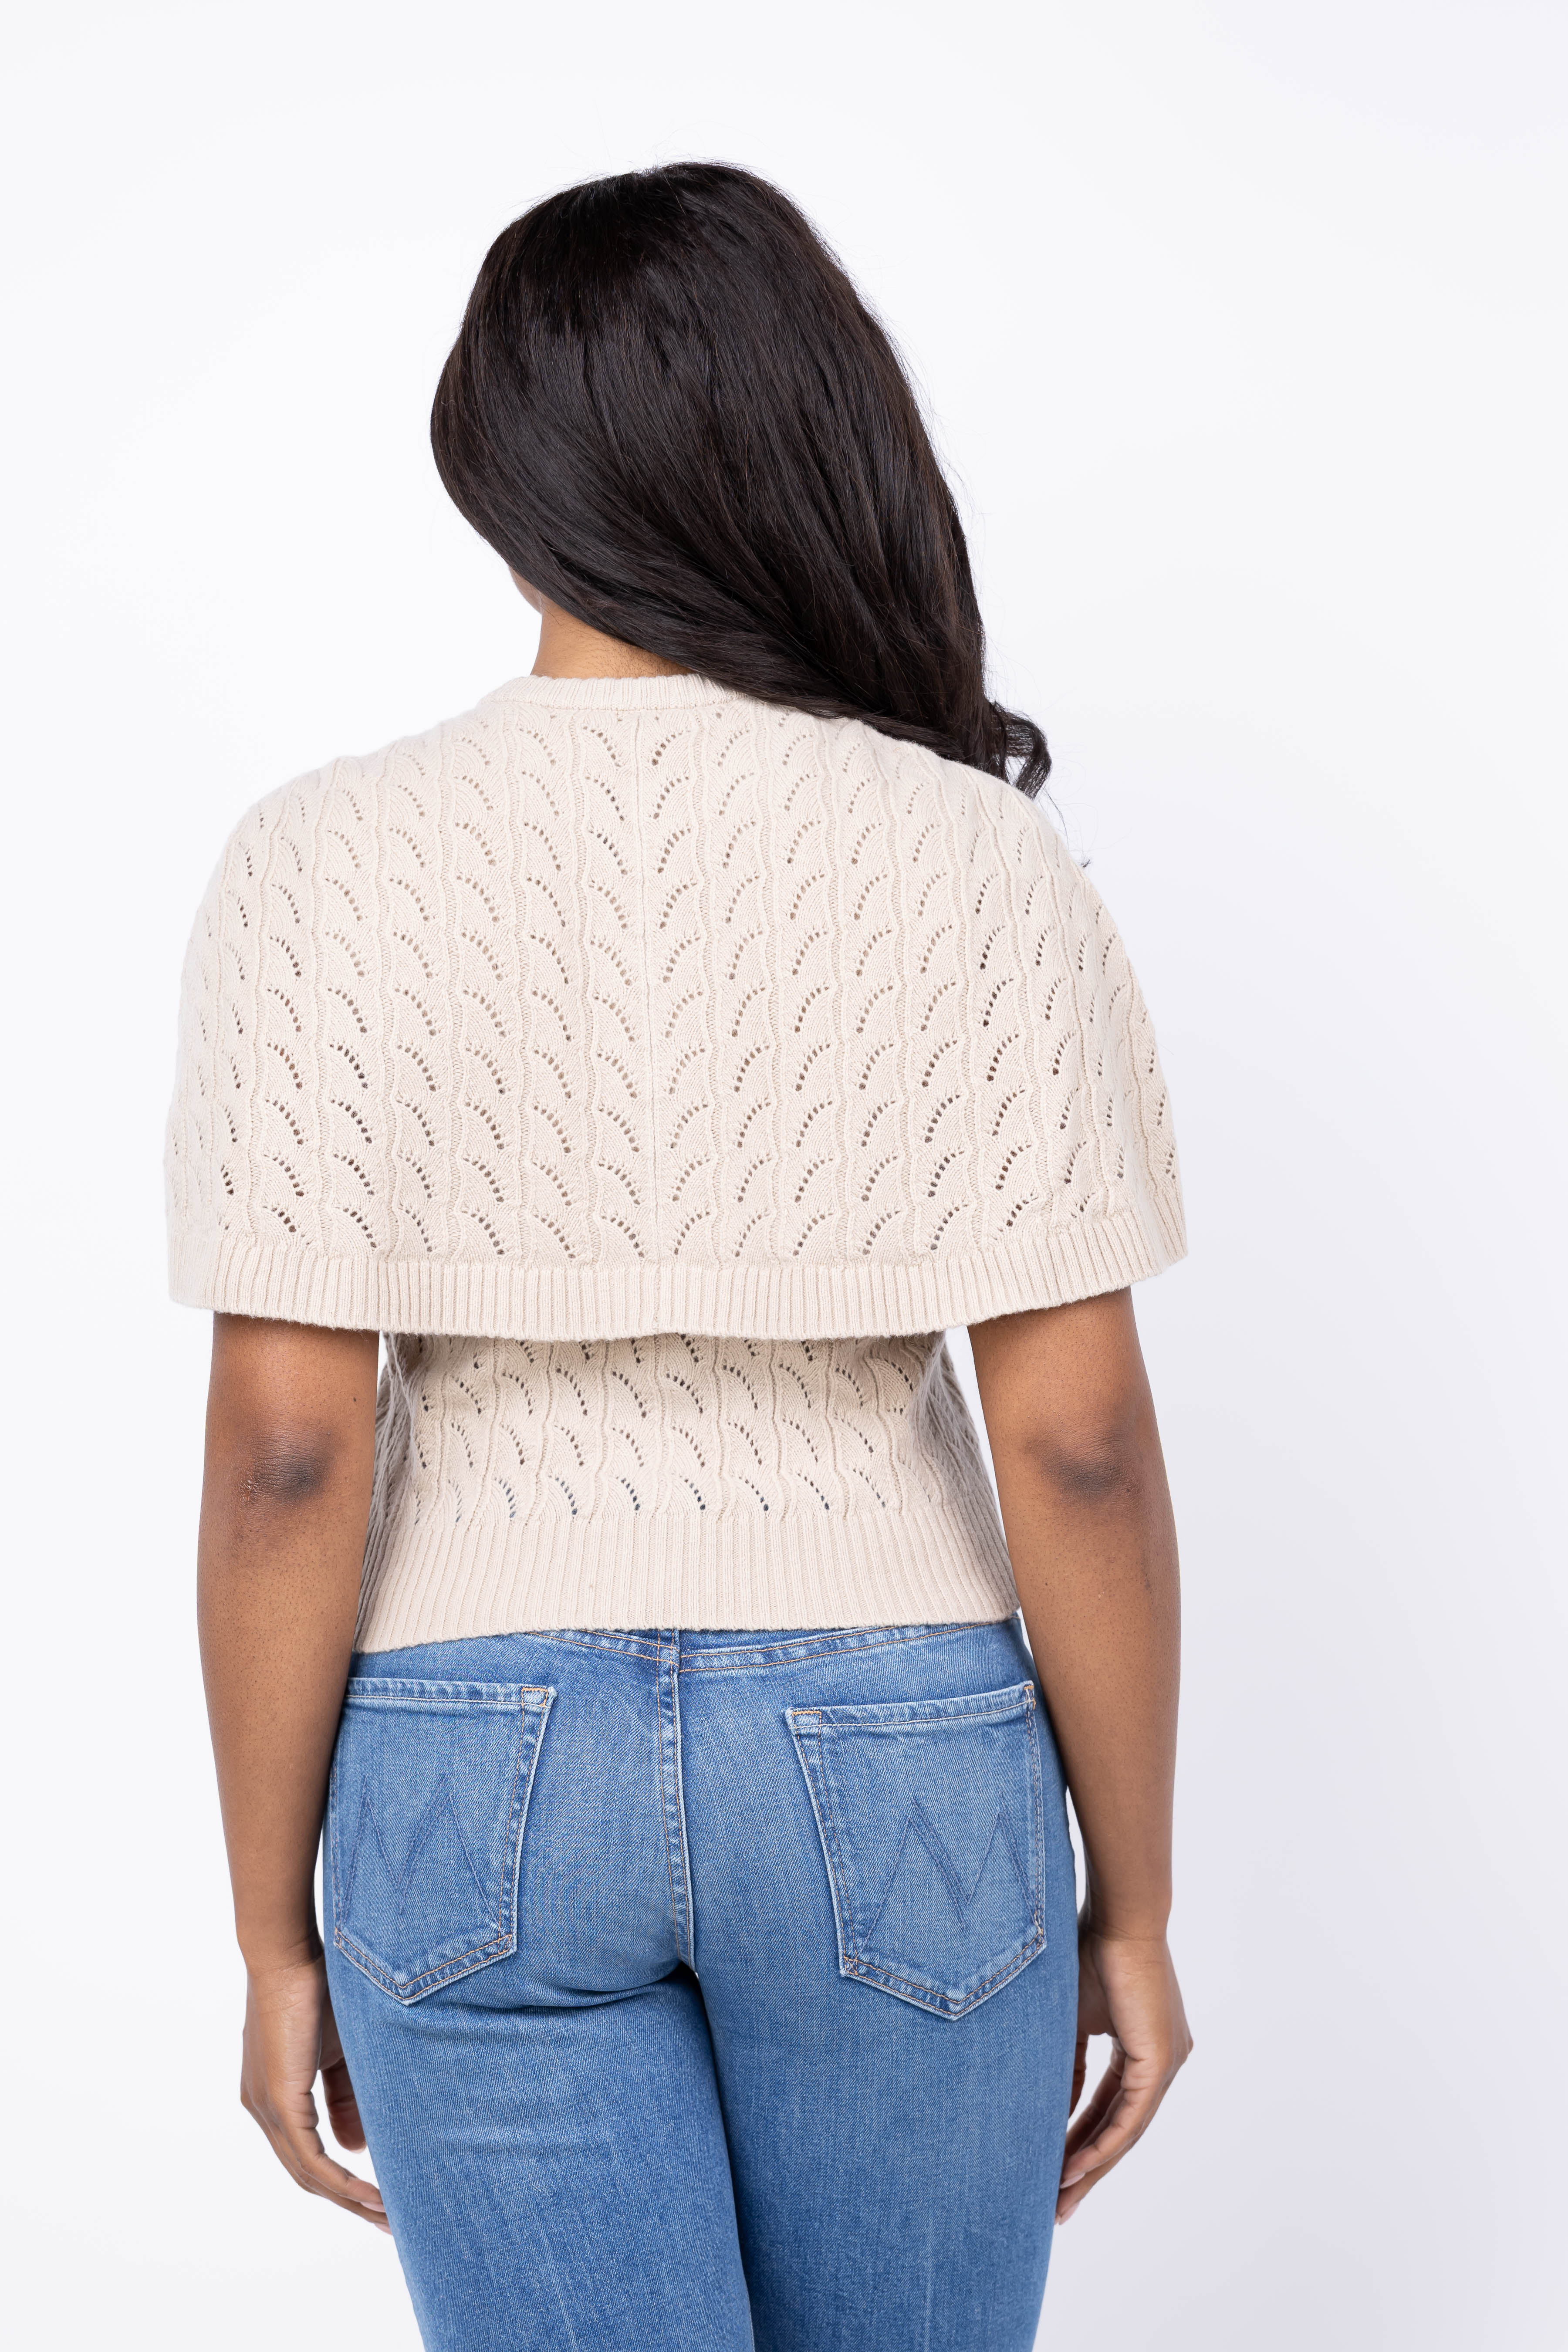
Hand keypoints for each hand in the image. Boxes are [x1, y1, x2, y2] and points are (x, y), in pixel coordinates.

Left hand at [239, 1954, 389, 2231]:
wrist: (289, 1954)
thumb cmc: (317, 1990)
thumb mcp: (340, 2053)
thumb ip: (345, 2099)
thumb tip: (355, 2149)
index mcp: (273, 2098)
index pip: (306, 2155)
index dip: (341, 2182)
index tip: (378, 2199)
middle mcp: (263, 2111)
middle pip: (307, 2174)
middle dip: (349, 2202)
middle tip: (389, 2223)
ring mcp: (267, 2109)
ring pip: (308, 2173)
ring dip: (350, 2199)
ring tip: (388, 2215)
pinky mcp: (280, 2102)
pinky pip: (311, 2158)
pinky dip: (342, 2181)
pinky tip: (370, 2195)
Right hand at [1056, 1924, 1191, 2222]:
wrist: (1117, 1917)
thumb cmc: (1091, 1952)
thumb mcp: (1072, 2020)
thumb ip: (1067, 2065)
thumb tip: (1052, 2109)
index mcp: (1144, 2049)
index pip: (1111, 2109)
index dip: (1083, 2141)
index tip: (1054, 2172)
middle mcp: (1163, 2062)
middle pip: (1121, 2129)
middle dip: (1087, 2169)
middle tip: (1057, 2206)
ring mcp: (1166, 2064)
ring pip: (1127, 2131)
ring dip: (1092, 2166)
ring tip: (1059, 2196)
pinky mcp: (1160, 2062)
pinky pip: (1131, 2118)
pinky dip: (1102, 2144)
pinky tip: (1075, 2168)